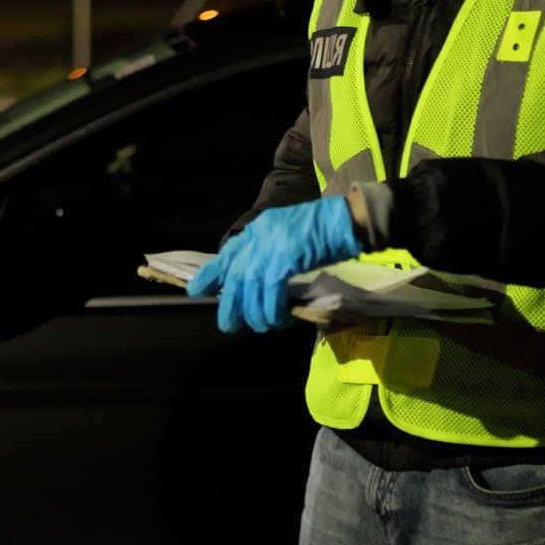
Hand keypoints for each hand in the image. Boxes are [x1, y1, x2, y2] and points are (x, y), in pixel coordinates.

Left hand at [187, 195, 364, 332]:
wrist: (348, 219)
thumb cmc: (324, 230)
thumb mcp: (289, 236)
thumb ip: (270, 253)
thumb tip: (255, 282)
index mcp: (259, 229)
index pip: (227, 253)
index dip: (210, 274)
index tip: (196, 291)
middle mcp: (260, 236)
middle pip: (235, 276)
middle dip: (229, 304)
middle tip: (229, 324)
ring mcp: (271, 246)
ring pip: (250, 289)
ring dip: (255, 313)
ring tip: (263, 325)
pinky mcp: (286, 258)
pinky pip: (270, 292)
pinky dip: (272, 309)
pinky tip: (279, 318)